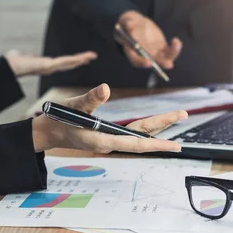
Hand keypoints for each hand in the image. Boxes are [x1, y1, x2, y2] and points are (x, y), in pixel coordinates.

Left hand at [4, 50, 96, 77]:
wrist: (7, 67)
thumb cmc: (11, 63)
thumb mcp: (21, 56)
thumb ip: (28, 55)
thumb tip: (30, 55)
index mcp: (44, 66)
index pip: (61, 63)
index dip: (71, 61)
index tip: (80, 58)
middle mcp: (48, 68)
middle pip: (68, 63)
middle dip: (80, 60)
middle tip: (92, 56)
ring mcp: (49, 68)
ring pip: (68, 63)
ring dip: (81, 59)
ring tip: (92, 55)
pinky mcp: (49, 66)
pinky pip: (65, 61)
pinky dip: (75, 59)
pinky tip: (84, 58)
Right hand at [32, 84, 186, 152]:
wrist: (48, 131)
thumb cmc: (59, 119)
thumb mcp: (72, 106)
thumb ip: (89, 99)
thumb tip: (105, 88)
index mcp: (103, 140)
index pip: (136, 143)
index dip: (157, 144)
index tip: (175, 144)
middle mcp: (110, 143)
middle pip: (142, 137)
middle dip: (164, 128)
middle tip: (184, 115)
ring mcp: (110, 140)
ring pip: (139, 136)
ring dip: (157, 129)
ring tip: (175, 118)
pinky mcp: (108, 136)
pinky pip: (132, 135)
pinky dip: (145, 130)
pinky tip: (154, 127)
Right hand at [117, 10, 181, 69]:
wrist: (135, 25)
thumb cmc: (127, 24)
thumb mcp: (125, 22)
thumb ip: (127, 24)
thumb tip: (130, 25)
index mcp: (132, 52)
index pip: (136, 60)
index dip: (142, 62)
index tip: (149, 62)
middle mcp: (144, 56)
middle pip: (153, 63)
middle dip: (162, 64)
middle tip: (169, 64)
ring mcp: (154, 53)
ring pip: (164, 58)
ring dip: (172, 54)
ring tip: (176, 44)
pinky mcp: (161, 48)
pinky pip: (169, 51)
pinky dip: (174, 48)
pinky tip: (176, 41)